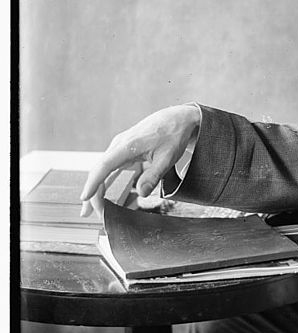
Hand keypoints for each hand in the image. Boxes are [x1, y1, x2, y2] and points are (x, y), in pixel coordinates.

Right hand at [79, 104, 200, 218]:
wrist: (177, 118)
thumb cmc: (173, 135)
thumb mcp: (168, 157)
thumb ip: (153, 176)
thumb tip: (141, 194)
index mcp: (128, 145)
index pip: (105, 166)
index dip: (93, 183)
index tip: (84, 198)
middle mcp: (120, 145)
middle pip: (99, 170)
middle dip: (92, 193)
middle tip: (89, 213)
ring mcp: (120, 147)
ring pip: (103, 170)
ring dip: (96, 189)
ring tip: (90, 209)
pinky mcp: (124, 150)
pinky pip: (110, 167)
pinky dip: (105, 181)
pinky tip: (103, 195)